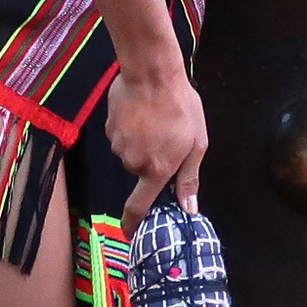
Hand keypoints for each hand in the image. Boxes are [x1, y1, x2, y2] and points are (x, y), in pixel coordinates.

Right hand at [109, 64, 208, 230]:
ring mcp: (118, 146)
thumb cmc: (181, 107)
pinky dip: (132, 130)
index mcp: (156, 170)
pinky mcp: (109, 129)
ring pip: (132, 153)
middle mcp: (133, 162)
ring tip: (157, 120)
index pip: (139, 206)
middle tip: (169, 138)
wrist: (152, 74)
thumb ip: (189, 178)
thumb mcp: (197, 143)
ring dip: (144, 143)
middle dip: (153, 161)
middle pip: (141, 172)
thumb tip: (188, 208)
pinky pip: (122, 137)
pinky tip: (142, 112)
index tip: (129, 233)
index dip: (132, 222)